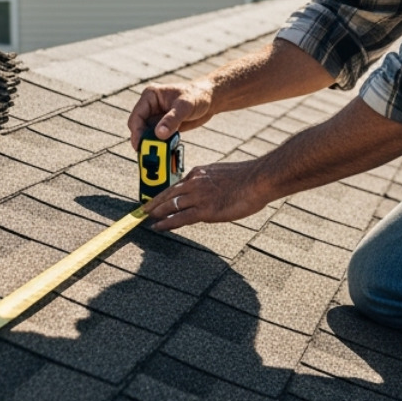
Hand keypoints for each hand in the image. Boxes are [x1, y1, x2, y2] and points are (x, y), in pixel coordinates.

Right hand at [128, 80, 214, 148]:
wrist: (210, 99)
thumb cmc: (197, 96)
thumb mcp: (185, 107)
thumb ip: (172, 120)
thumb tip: (159, 134)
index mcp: (150, 96)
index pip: (137, 116)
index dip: (137, 132)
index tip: (140, 145)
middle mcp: (150, 106)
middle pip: (140, 127)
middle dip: (143, 140)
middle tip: (149, 154)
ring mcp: (156, 117)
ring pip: (148, 134)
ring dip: (152, 144)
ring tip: (158, 155)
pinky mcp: (164, 126)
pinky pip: (158, 138)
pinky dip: (160, 145)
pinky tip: (166, 152)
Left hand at [142, 160, 270, 231]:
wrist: (258, 179)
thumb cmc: (247, 178)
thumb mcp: (222, 174)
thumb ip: (210, 182)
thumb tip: (208, 191)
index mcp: (199, 173)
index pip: (176, 185)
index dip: (164, 194)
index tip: (157, 199)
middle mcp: (194, 183)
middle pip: (168, 194)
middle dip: (153, 203)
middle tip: (143, 210)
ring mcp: (198, 196)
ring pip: (170, 206)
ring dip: (157, 213)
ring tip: (147, 219)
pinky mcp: (204, 210)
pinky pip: (179, 218)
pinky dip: (166, 223)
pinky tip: (158, 227)